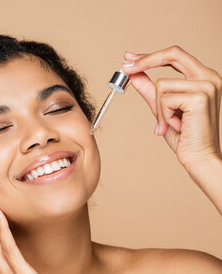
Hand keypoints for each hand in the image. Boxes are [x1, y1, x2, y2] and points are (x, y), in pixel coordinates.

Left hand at [121, 45, 221, 171]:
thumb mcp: (162, 108)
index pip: (175, 55)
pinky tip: (176, 126)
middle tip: (126, 68)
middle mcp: (209, 77)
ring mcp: (207, 85)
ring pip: (162, 84)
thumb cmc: (184, 136)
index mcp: (203, 77)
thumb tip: (134, 74)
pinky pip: (165, 99)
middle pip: (173, 54)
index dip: (150, 55)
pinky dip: (164, 115)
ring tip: (170, 123)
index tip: (129, 58)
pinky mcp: (200, 97)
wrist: (199, 157)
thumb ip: (149, 90)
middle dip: (146, 60)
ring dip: (159, 108)